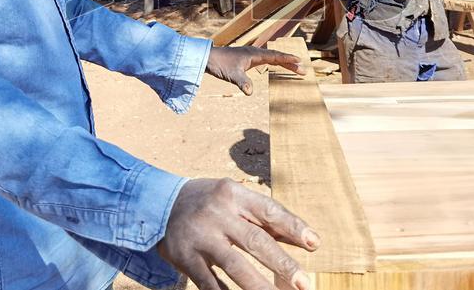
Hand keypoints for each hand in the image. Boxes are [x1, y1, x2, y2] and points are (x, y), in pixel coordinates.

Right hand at [158, 178, 318, 289]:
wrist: (159, 203)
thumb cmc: (209, 203)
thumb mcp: (234, 200)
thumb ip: (265, 218)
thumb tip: (304, 239)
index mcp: (232, 194)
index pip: (268, 210)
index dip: (293, 227)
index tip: (314, 244)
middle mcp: (217, 214)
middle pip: (254, 240)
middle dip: (281, 264)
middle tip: (304, 282)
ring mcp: (200, 237)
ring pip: (234, 265)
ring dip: (259, 286)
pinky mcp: (185, 258)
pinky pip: (209, 282)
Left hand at [206, 46, 303, 95]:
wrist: (208, 58)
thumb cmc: (220, 64)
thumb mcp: (231, 75)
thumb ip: (242, 82)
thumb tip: (250, 92)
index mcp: (254, 54)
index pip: (275, 56)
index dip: (287, 59)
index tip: (299, 61)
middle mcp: (255, 52)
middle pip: (277, 57)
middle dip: (290, 63)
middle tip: (303, 70)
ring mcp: (252, 55)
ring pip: (272, 58)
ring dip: (284, 63)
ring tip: (296, 69)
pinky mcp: (248, 59)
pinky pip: (266, 60)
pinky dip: (275, 63)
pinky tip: (278, 67)